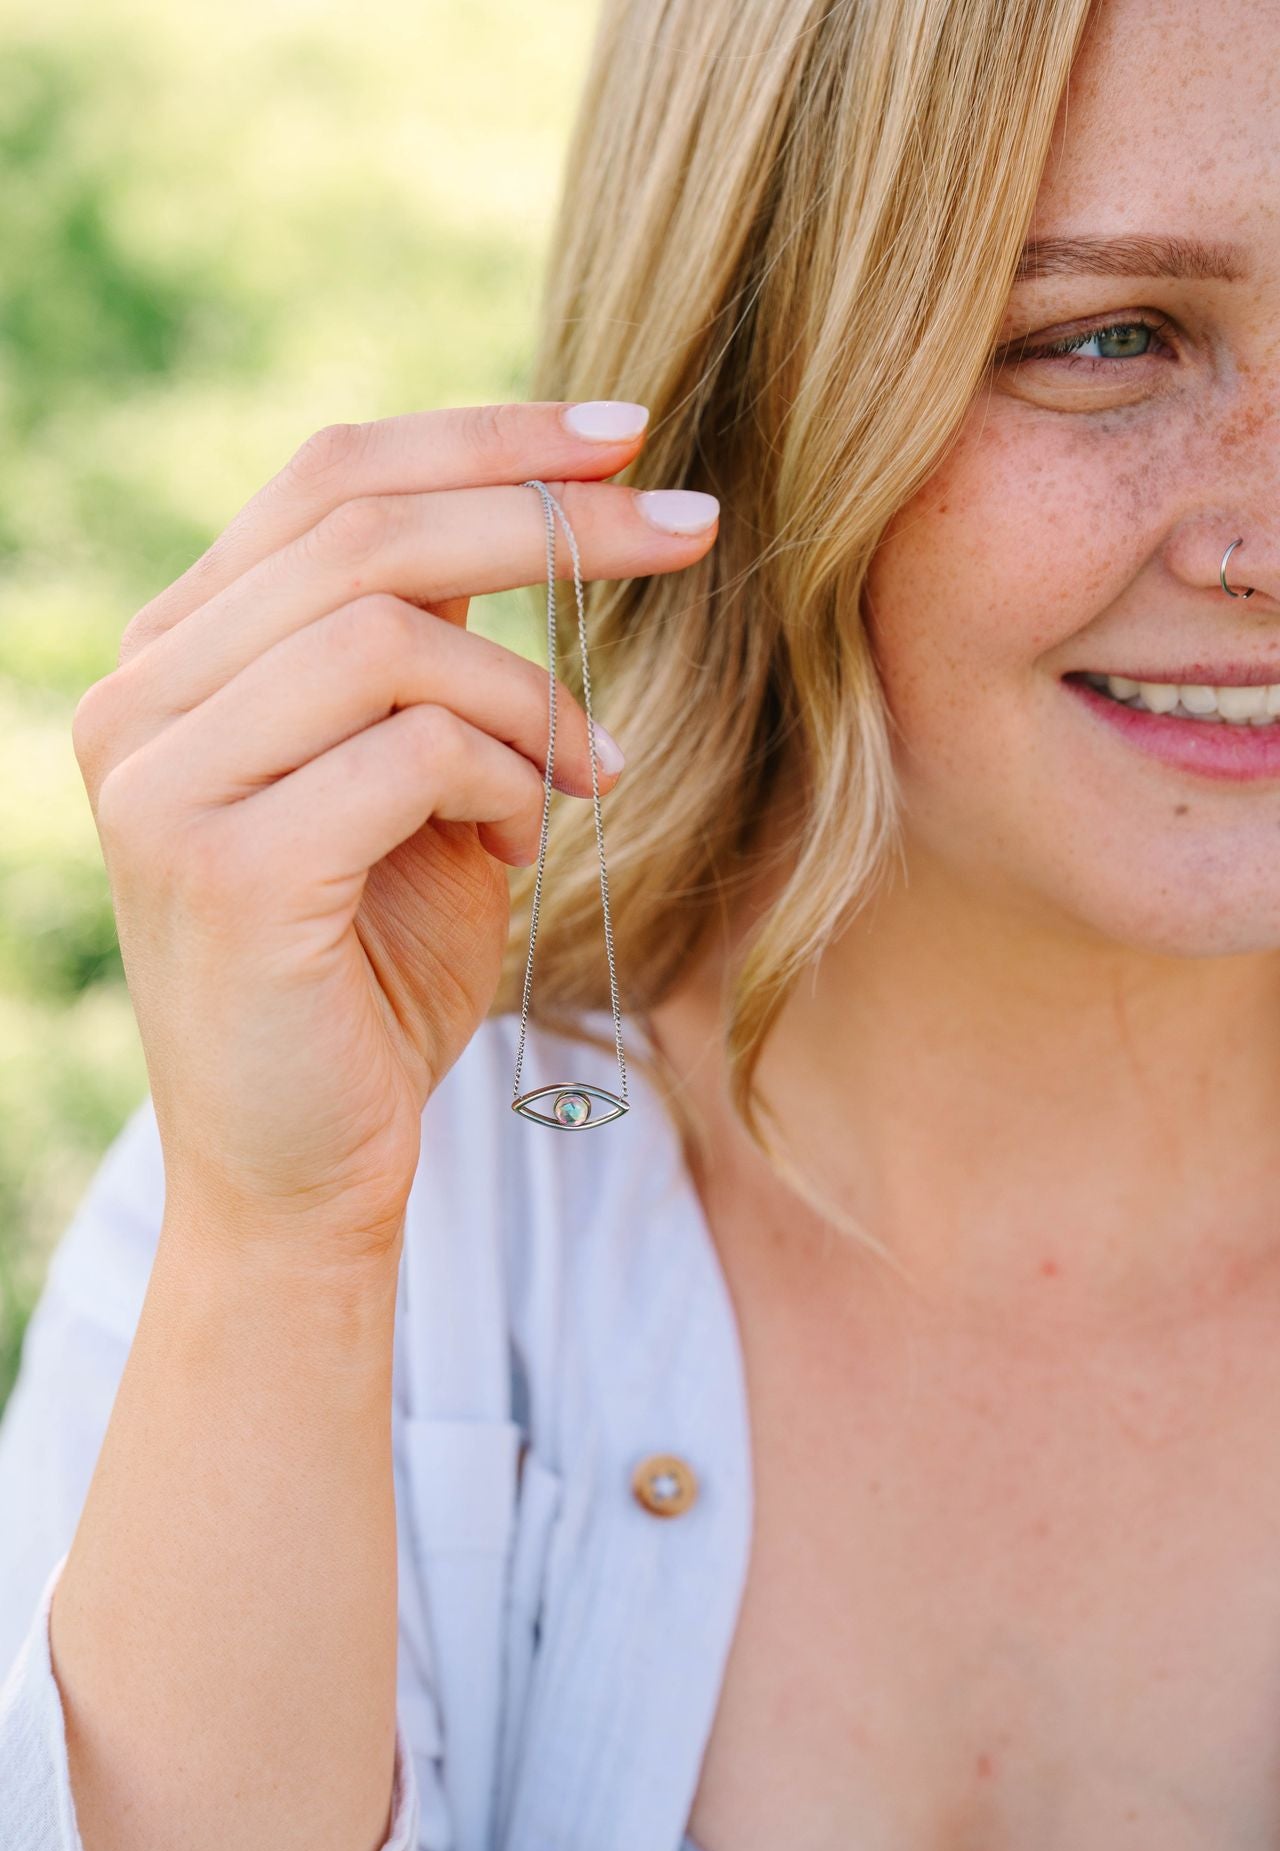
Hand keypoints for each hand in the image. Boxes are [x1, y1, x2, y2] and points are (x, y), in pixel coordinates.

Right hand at [71, 402, 719, 1256]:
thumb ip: (431, 660)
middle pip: (362, 526)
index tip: (625, 435)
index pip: (328, 482)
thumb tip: (534, 511)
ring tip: (590, 772)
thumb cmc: (371, 981)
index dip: (484, 437)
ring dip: (533, 694)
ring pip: (389, 634)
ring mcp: (163, 779)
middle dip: (550, 514)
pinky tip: (526, 846)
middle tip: (693, 527)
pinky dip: (504, 779)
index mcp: (178, 660)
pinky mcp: (223, 866)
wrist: (304, 1173)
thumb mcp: (412, 789)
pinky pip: (410, 752)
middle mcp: (143, 699)